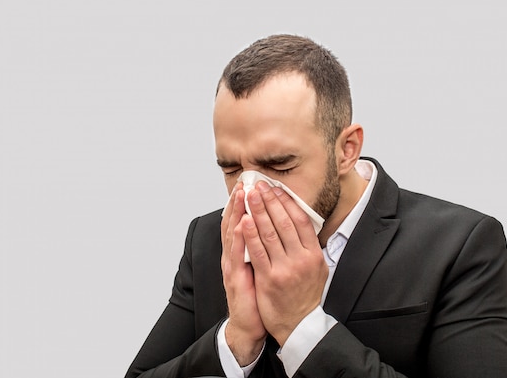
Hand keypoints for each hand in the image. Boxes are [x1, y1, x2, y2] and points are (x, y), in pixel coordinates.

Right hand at [220, 184, 265, 365]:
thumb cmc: (258, 296)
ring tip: (241, 193)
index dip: (244, 202)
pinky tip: (242, 224)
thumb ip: (263, 248)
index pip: (241, 221)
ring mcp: (232, 266)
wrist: (249, 324)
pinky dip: (239, 239)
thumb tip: (274, 228)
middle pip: (234, 222)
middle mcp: (234, 256)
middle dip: (240, 201)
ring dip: (237, 212)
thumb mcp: (262, 266)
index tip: (250, 183)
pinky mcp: (235, 279)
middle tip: (245, 181)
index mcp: (241, 252)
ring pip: (233, 234)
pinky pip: (237, 255)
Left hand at [242, 181, 328, 346]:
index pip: (301, 220)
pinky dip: (249, 234)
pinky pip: (257, 252)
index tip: (276, 189)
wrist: (299, 324)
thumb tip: (302, 223)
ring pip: (269, 233)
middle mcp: (302, 259)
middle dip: (269, 201)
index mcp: (314, 254)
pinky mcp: (269, 279)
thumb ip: (310, 247)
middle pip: (284, 222)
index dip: (287, 202)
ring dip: (257, 211)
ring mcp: (285, 269)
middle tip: (259, 185)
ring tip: (249, 195)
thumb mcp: (319, 269)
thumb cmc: (306, 295)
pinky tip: (243, 220)